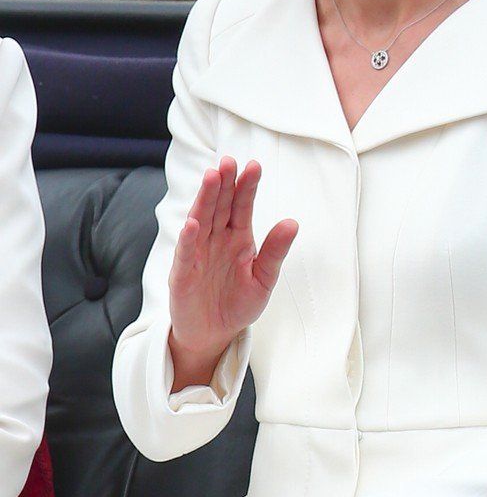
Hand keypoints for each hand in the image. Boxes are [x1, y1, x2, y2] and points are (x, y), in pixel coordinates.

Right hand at [168, 156, 298, 382]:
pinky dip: (188, 238)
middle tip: (228, 161)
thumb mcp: (264, 279)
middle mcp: (216, 239)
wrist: (213, 335)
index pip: (242, 206)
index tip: (254, 166)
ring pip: (201, 220)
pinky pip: (185, 253)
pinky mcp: (183, 273)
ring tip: (212, 177)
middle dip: (225, 183)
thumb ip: (275, 251)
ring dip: (206, 199)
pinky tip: (193, 223)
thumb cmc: (238, 303)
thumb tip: (293, 222)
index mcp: (238, 237)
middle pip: (220, 206)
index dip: (247, 186)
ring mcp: (197, 253)